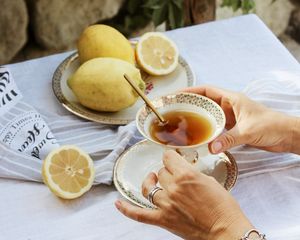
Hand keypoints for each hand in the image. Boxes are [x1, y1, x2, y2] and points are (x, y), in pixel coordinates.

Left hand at [115, 150, 252, 239]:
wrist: (226, 231)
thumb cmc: (223, 207)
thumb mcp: (209, 181)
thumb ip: (191, 173)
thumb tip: (182, 170)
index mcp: (186, 175)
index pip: (168, 158)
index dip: (170, 157)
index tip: (172, 159)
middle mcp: (173, 188)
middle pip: (160, 172)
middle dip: (167, 172)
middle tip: (176, 177)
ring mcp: (166, 205)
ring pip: (149, 187)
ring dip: (152, 183)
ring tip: (154, 181)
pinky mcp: (163, 220)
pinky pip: (139, 214)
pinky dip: (127, 210)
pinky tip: (118, 204)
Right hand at [183, 85, 297, 153]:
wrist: (286, 135)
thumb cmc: (271, 125)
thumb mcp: (248, 131)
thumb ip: (228, 139)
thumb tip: (210, 148)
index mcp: (231, 99)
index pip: (206, 91)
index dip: (190, 91)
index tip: (176, 95)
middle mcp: (228, 106)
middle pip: (204, 102)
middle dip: (189, 104)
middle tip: (174, 110)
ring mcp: (230, 117)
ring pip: (208, 114)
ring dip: (196, 117)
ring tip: (181, 122)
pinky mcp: (233, 127)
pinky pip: (215, 126)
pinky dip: (205, 129)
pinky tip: (197, 135)